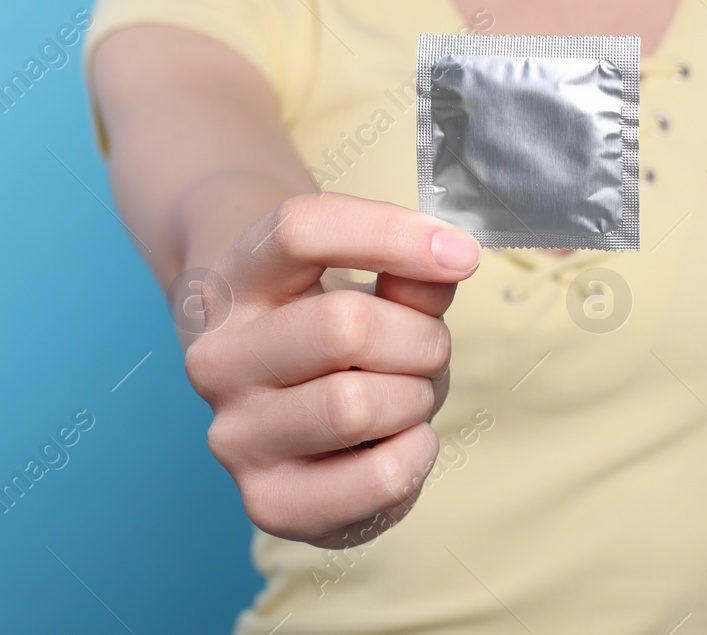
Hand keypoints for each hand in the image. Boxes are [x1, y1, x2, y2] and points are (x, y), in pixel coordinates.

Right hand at [182, 192, 480, 547]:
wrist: (291, 409)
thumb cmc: (337, 331)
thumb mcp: (373, 284)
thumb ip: (413, 271)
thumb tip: (452, 257)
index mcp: (235, 281)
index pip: (301, 231)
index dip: (392, 234)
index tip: (461, 254)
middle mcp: (216, 359)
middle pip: (344, 326)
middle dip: (418, 339)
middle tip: (424, 350)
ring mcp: (234, 435)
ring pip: (358, 405)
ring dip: (416, 397)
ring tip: (404, 395)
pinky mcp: (269, 502)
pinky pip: (380, 476)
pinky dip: (417, 453)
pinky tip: (399, 440)